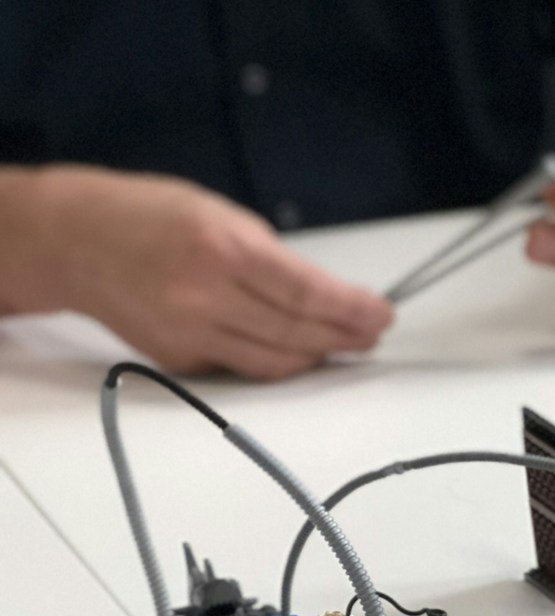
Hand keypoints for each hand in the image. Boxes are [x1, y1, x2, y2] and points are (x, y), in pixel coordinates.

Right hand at [17, 169, 390, 379]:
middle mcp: (206, 296)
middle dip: (346, 336)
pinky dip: (277, 361)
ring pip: (276, 362)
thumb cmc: (150, 215)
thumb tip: (324, 295)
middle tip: (372, 334)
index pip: (308, 293)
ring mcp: (191, 332)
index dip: (354, 310)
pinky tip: (298, 351)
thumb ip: (270, 255)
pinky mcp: (179, 357)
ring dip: (319, 356)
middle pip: (299, 333)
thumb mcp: (218, 212)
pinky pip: (243, 367)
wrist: (73, 241)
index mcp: (222, 249)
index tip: (382, 315)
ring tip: (345, 345)